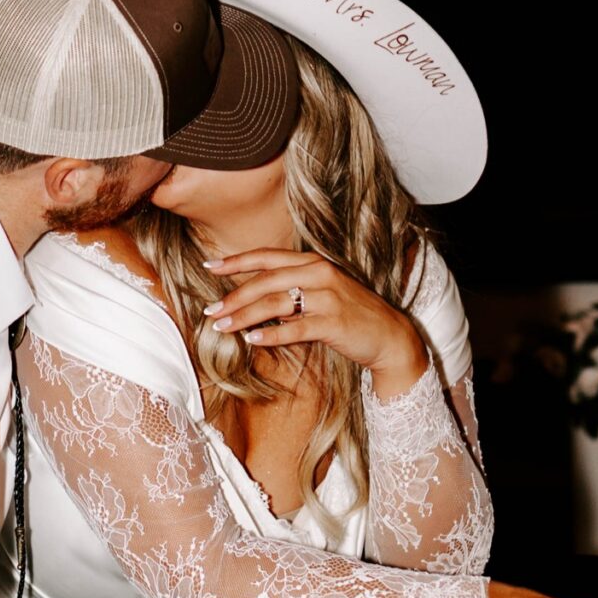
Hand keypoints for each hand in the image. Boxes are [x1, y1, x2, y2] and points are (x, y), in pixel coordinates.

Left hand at [203, 249, 425, 383]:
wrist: (389, 335)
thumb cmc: (349, 315)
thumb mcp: (320, 293)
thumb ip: (290, 290)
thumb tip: (251, 299)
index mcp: (313, 262)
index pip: (267, 257)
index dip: (236, 261)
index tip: (209, 265)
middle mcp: (319, 273)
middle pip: (266, 281)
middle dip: (234, 295)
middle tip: (210, 310)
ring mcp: (328, 297)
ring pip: (276, 303)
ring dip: (245, 315)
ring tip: (222, 327)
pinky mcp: (334, 322)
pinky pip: (296, 328)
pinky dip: (272, 334)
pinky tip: (253, 340)